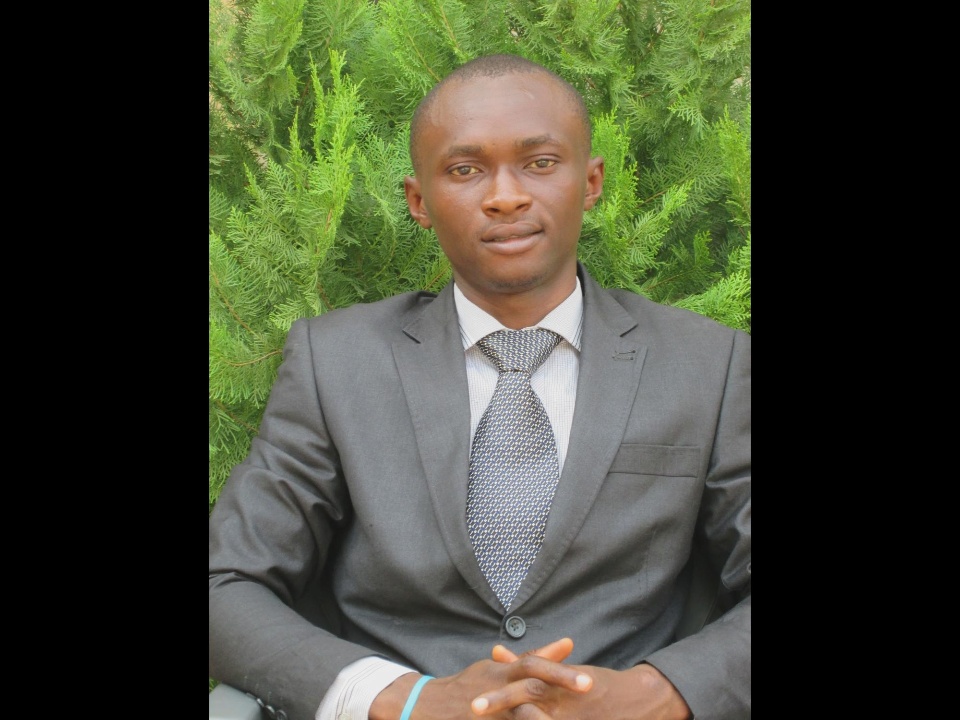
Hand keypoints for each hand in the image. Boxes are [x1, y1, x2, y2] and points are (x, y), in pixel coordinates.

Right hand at [368, 640, 587, 719]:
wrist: (423, 706)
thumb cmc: (469, 685)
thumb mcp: (498, 668)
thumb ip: (534, 658)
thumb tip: (568, 644)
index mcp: (500, 673)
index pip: (534, 668)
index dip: (561, 674)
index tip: (590, 681)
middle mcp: (495, 690)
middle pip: (530, 690)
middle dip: (559, 689)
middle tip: (588, 691)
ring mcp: (487, 711)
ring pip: (521, 716)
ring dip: (543, 718)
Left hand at [478, 640, 692, 719]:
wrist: (638, 700)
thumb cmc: (596, 683)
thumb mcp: (561, 672)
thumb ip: (526, 664)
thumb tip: (496, 651)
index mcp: (555, 687)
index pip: (522, 691)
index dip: (498, 697)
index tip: (473, 702)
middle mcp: (562, 706)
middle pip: (526, 713)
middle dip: (501, 713)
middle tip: (475, 713)